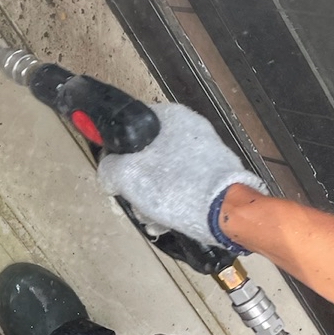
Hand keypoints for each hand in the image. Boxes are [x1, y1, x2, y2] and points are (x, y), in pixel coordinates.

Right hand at [97, 102, 265, 249]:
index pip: (133, 127)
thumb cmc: (175, 186)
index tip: (115, 171)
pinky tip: (170, 219)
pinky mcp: (218, 174)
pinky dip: (175, 201)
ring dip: (155, 196)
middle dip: (139, 181)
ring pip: (168, 173)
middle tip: (135, 199)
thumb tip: (109, 172)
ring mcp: (208, 151)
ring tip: (153, 216)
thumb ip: (109, 168)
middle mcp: (192, 128)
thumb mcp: (126, 175)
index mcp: (171, 116)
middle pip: (151, 155)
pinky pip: (186, 185)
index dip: (119, 152)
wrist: (224, 211)